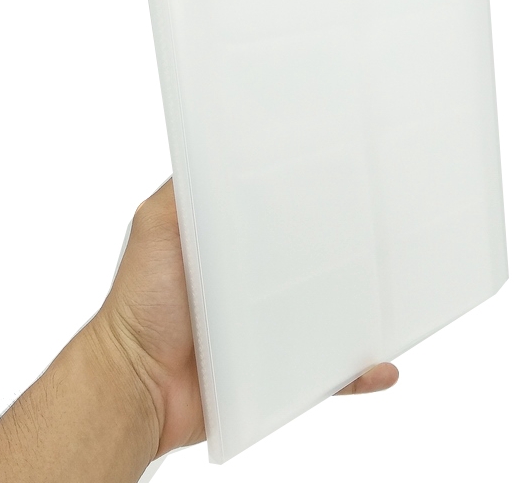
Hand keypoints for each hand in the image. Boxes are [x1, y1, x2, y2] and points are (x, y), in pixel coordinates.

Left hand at [95, 177, 398, 458]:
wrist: (138, 384)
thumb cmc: (141, 303)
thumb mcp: (158, 224)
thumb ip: (186, 189)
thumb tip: (216, 147)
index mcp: (235, 245)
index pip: (282, 213)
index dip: (309, 198)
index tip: (343, 180)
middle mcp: (256, 284)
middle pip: (313, 261)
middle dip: (345, 251)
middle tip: (382, 233)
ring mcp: (271, 329)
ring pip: (330, 315)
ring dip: (361, 311)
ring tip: (393, 297)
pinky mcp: (279, 373)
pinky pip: (328, 373)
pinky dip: (356, 372)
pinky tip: (380, 366)